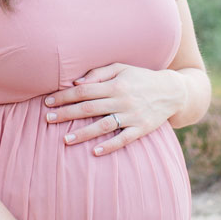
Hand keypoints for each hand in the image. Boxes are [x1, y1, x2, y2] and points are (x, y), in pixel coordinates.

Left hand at [44, 63, 186, 155]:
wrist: (173, 91)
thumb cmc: (141, 78)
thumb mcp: (122, 68)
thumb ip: (99, 73)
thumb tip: (76, 83)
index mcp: (115, 84)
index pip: (84, 90)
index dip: (65, 96)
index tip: (48, 103)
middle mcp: (122, 100)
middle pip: (89, 107)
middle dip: (67, 114)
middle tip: (48, 120)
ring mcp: (132, 116)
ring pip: (103, 125)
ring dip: (83, 133)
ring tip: (65, 140)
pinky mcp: (142, 129)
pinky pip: (124, 139)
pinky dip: (109, 146)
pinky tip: (94, 152)